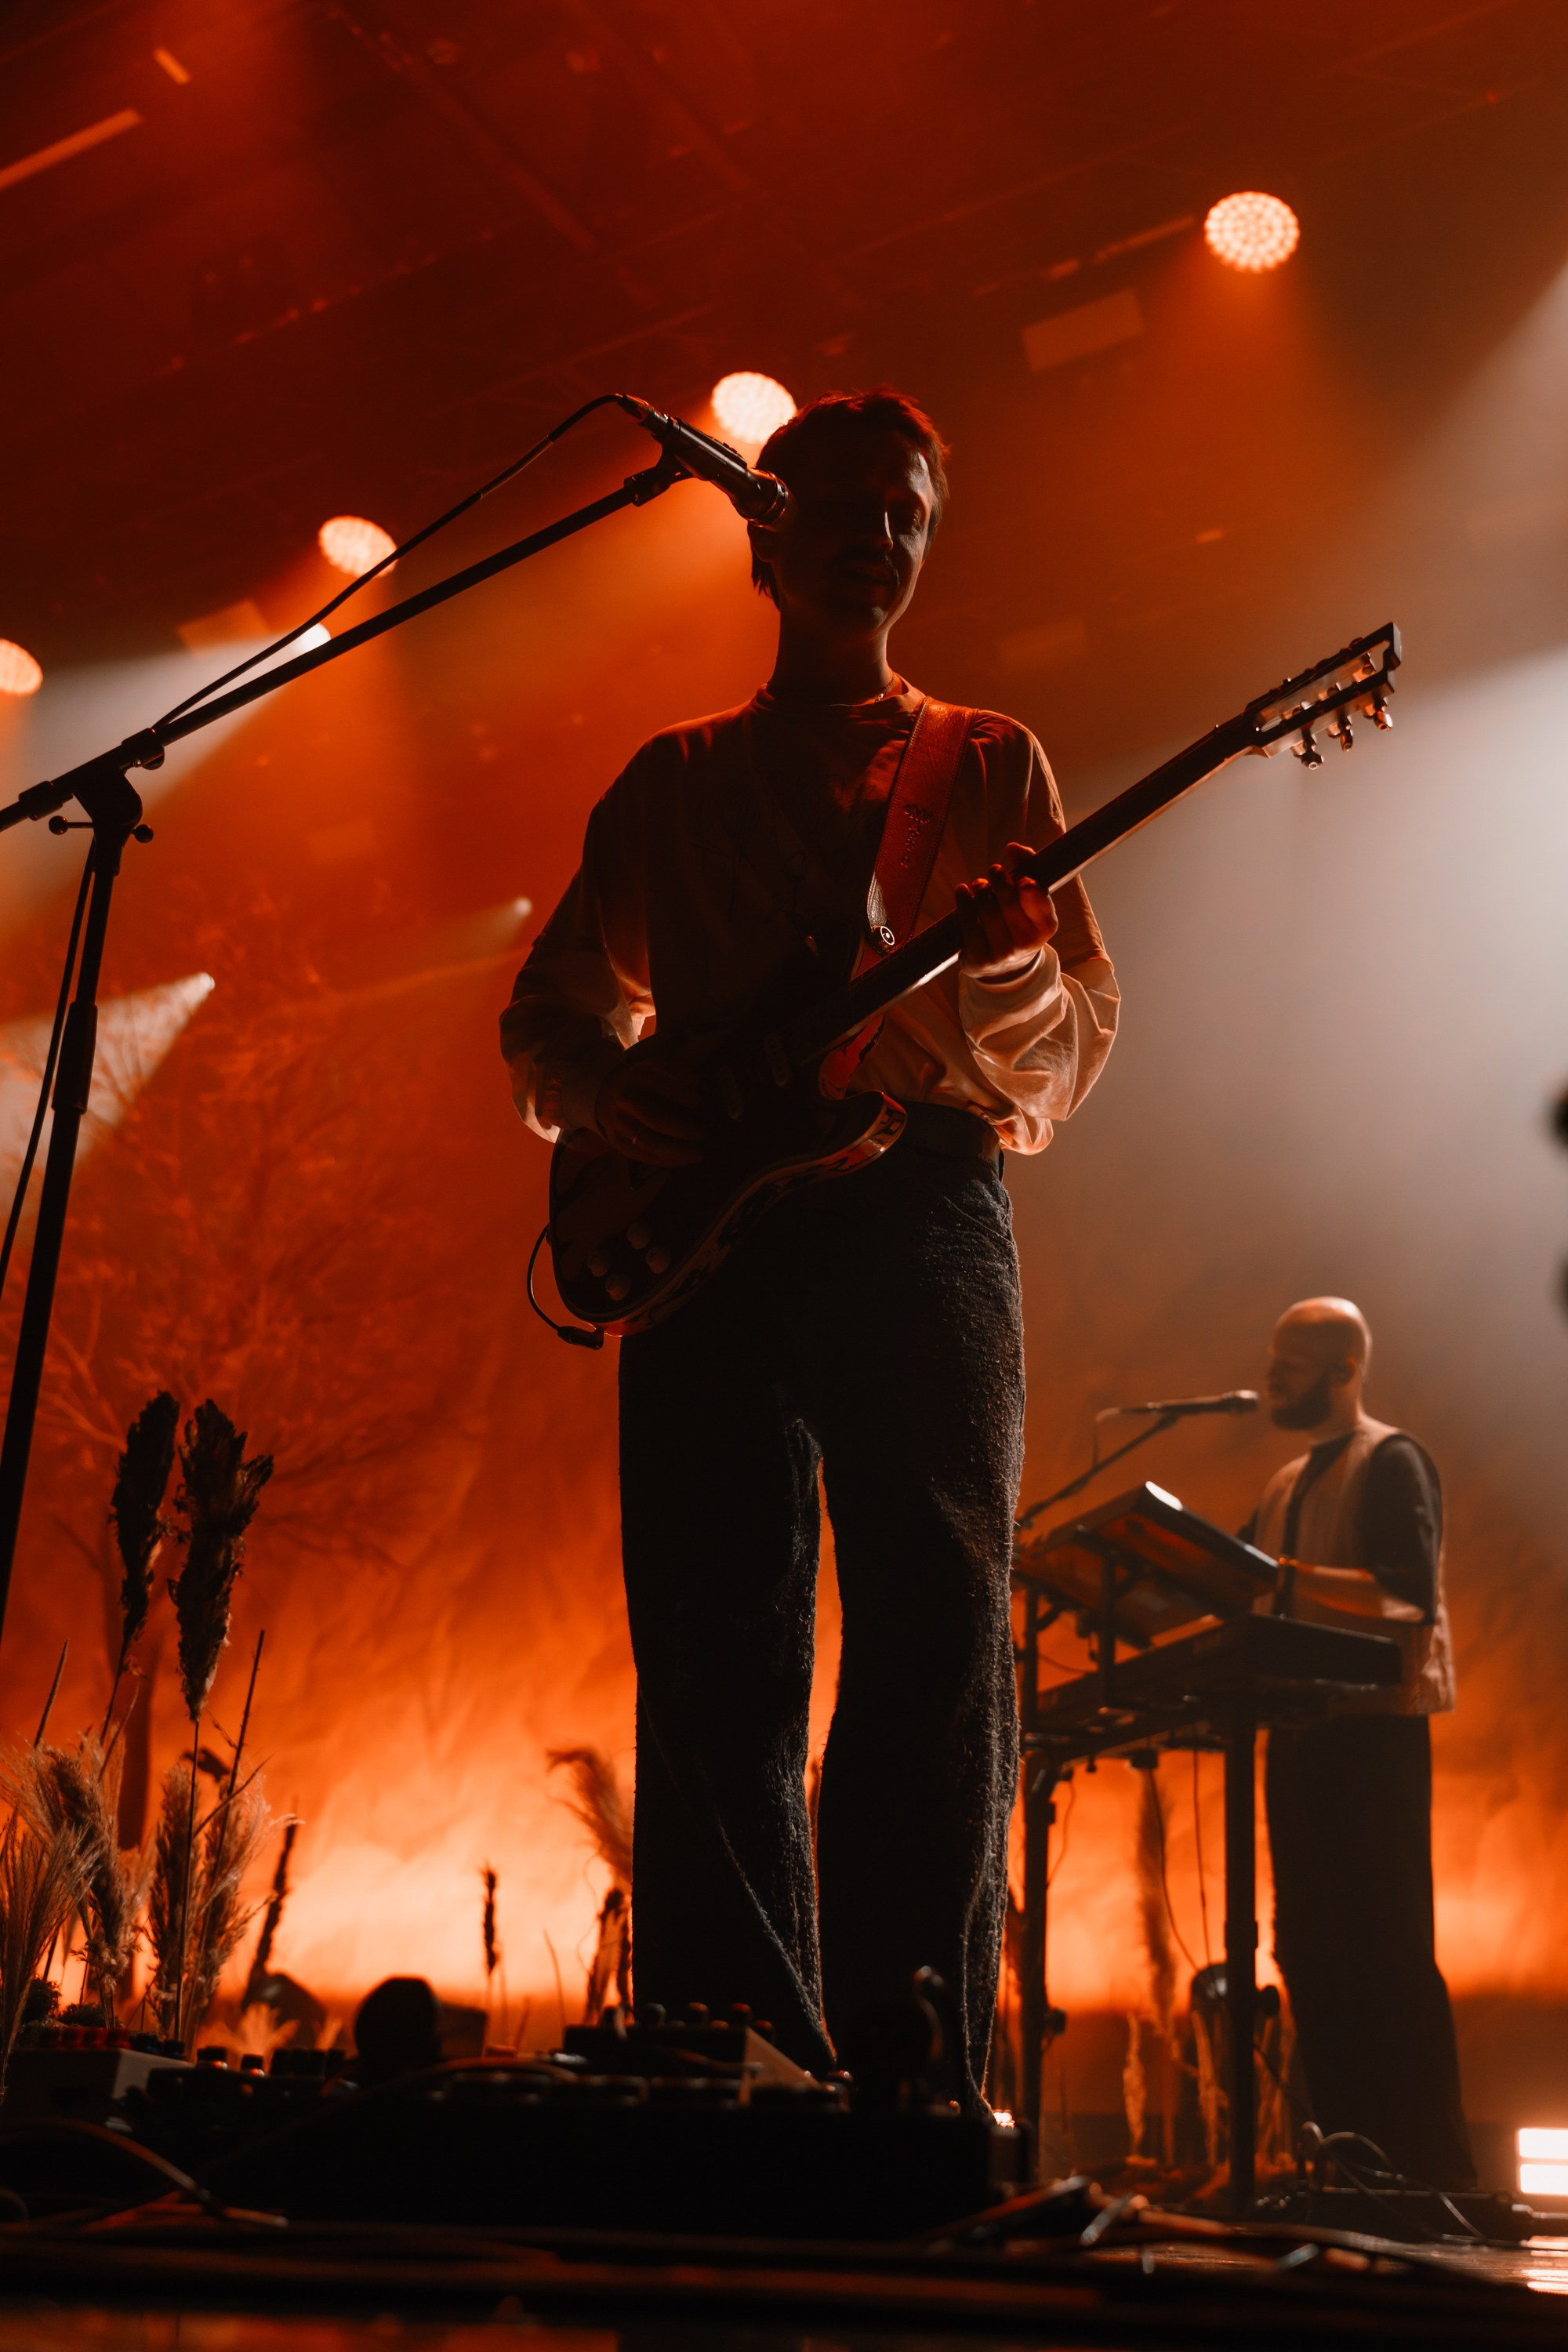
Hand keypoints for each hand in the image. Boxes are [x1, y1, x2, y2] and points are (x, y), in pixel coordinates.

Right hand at [595, 1056, 707, 1165]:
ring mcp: (620, 1122)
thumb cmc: (645, 1083)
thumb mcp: (661, 1068)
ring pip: (649, 1143)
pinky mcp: (617, 1142)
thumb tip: (708, 1096)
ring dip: (678, 1152)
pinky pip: (643, 1156)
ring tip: (698, 1154)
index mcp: (642, 1076)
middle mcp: (627, 1099)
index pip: (670, 1088)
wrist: (607, 1094)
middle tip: (703, 1133)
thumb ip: (683, 1078)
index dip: (693, 1100)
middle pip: (657, 1119)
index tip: (707, 1107)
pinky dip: (666, 1161)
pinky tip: (682, 1160)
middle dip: (685, 1130)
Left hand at [956, 843, 1057, 976]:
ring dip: (980, 890)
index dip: (1031, 892)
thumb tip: (1014, 847)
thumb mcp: (1030, 901)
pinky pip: (968, 925)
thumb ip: (1029, 868)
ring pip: (987, 912)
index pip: (1040, 905)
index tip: (1023, 880)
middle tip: (994, 870)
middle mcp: (1026, 944)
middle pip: (1008, 903)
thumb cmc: (1018, 922)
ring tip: (979, 884)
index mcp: (1045, 927)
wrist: (1004, 967)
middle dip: (999, 881)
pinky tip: (962, 892)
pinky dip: (963, 903)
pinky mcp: (979, 960)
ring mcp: (1002, 954)